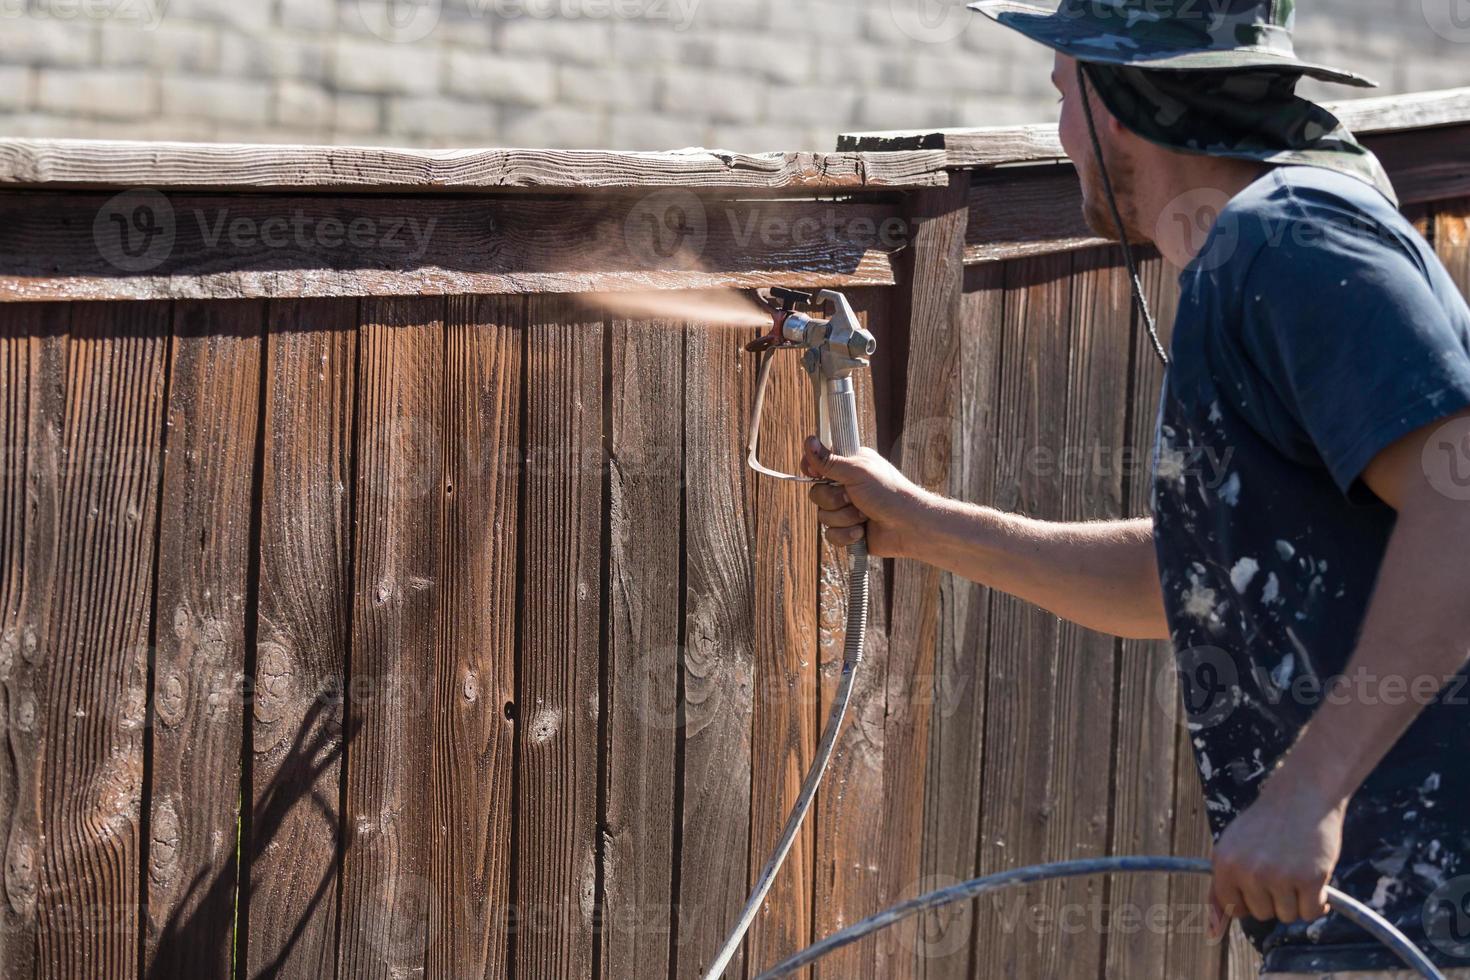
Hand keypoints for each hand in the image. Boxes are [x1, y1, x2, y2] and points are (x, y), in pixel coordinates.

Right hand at [800, 436, 930, 557]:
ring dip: (844, 518)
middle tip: (853, 497)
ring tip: (864, 515)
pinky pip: (830, 534)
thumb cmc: (889, 493)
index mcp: (848, 466)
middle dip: (834, 499)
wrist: (909, 526)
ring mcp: (846, 509)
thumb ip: (829, 461)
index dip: (813, 470)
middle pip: (816, 493)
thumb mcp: (856, 472)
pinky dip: (846, 534)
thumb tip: (809, 440)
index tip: (815, 473)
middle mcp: (845, 486)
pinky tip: (862, 531)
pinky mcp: (848, 530)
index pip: (818, 464)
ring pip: (823, 516)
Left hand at [1207, 778, 1346, 940]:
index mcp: (1224, 862)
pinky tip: (1315, 877)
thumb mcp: (1233, 846)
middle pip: (1261, 914)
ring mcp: (1278, 876)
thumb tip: (1212, 929)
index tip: (1260, 883)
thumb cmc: (1267, 824)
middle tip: (1281, 867)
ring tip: (1296, 867)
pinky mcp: (1309, 879)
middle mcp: (1248, 871)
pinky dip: (1317, 902)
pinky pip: (1311, 912)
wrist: (1302, 794)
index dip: (1248, 899)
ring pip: (1287, 916)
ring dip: (1296, 899)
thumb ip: (1222, 884)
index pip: (1232, 907)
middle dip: (1273, 897)